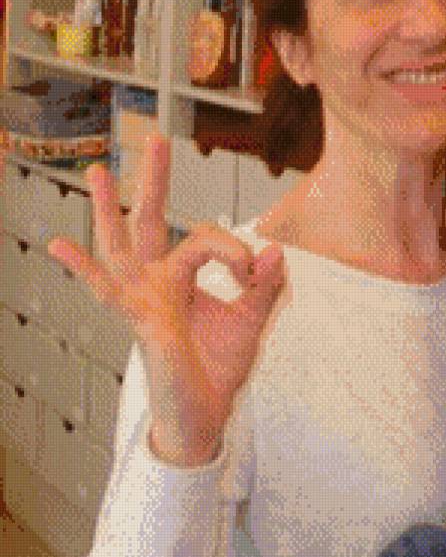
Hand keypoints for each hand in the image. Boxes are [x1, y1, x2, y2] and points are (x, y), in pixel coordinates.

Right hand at [47, 135, 285, 466]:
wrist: (205, 416)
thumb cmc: (218, 368)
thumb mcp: (251, 322)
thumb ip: (264, 287)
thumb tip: (274, 249)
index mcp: (184, 278)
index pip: (206, 239)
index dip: (235, 249)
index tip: (252, 273)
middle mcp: (158, 283)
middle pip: (153, 221)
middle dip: (156, 180)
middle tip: (156, 139)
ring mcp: (143, 300)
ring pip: (122, 245)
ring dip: (112, 208)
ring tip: (100, 169)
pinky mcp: (141, 322)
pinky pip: (108, 292)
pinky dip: (84, 269)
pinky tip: (59, 244)